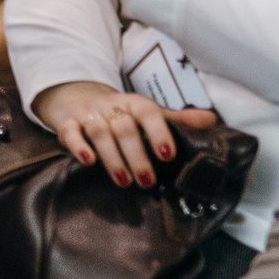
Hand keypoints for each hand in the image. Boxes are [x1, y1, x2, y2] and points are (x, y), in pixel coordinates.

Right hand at [33, 80, 218, 187]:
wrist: (78, 97)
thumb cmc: (120, 113)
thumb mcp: (147, 113)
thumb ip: (177, 119)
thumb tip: (212, 120)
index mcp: (133, 102)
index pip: (148, 112)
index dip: (158, 132)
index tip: (167, 155)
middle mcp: (110, 105)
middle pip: (124, 128)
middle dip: (136, 156)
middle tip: (147, 181)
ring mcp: (88, 113)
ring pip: (99, 132)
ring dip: (112, 157)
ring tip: (123, 181)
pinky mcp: (67, 122)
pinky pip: (69, 132)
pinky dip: (77, 145)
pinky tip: (87, 161)